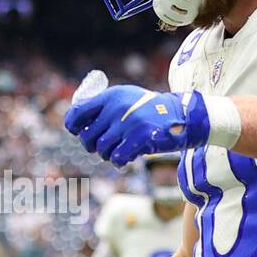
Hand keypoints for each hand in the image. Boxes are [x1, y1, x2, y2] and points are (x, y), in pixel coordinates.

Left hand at [64, 83, 210, 165]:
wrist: (183, 115)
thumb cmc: (150, 111)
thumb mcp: (126, 99)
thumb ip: (103, 106)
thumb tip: (74, 121)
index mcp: (111, 96)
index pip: (78, 112)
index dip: (72, 125)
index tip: (76, 131)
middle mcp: (117, 107)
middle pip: (87, 136)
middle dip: (93, 146)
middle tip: (104, 146)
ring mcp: (129, 122)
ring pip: (102, 149)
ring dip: (108, 154)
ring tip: (120, 149)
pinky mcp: (140, 137)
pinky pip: (116, 157)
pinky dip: (120, 160)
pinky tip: (127, 156)